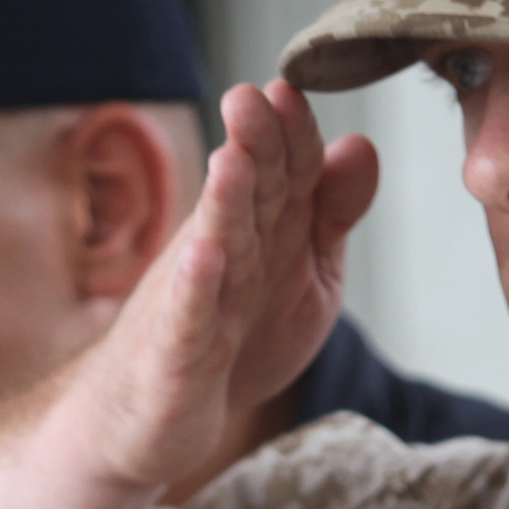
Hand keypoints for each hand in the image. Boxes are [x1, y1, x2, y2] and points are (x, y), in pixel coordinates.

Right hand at [76, 80, 378, 492]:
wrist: (149, 420)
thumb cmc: (230, 341)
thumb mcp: (305, 277)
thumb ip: (330, 214)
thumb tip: (359, 144)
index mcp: (262, 231)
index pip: (282, 171)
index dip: (290, 134)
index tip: (290, 89)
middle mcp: (227, 256)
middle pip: (245, 195)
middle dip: (252, 148)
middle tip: (252, 98)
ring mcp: (197, 304)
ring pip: (215, 247)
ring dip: (224, 204)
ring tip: (231, 159)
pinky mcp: (176, 357)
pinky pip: (188, 320)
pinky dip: (195, 291)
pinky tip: (204, 256)